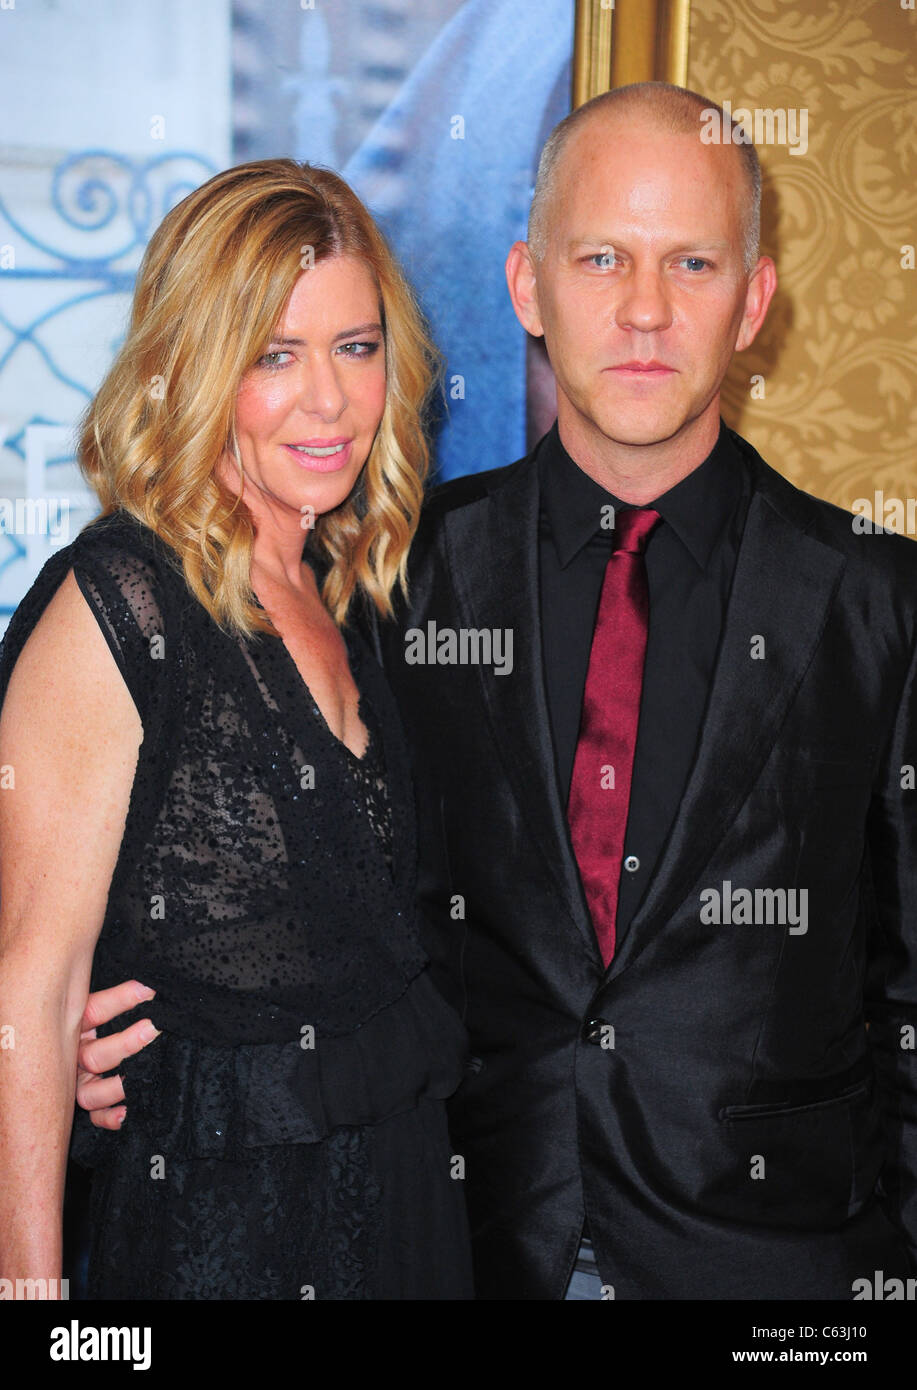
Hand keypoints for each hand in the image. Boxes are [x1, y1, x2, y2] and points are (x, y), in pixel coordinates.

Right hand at [76, 981, 159, 1129]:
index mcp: (74, 1025)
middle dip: (126, 1044)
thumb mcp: (92, 1001)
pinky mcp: (87, 1100)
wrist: (57, 1044)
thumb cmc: (83, 1017)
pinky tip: (125, 1114)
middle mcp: (73, 1055)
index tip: (147, 991)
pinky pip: (93, 1115)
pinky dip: (107, 1117)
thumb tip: (149, 984)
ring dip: (118, 1086)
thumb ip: (116, 995)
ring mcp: (77, 1081)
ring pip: (90, 1092)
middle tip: (153, 1031)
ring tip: (143, 1076)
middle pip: (94, 1056)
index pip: (97, 1010)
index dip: (122, 999)